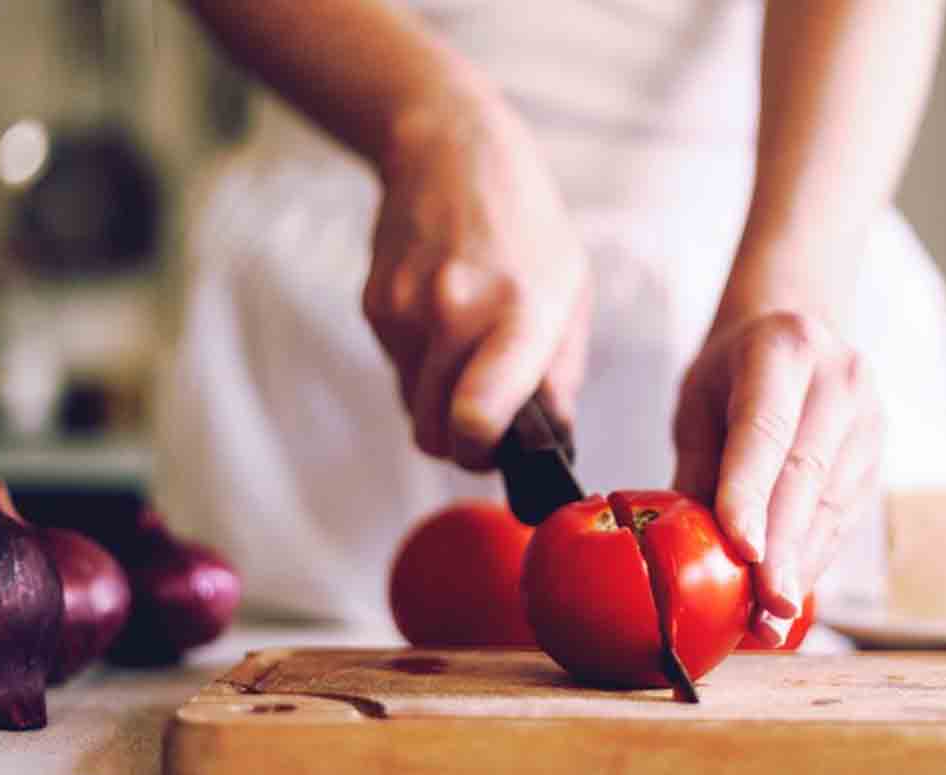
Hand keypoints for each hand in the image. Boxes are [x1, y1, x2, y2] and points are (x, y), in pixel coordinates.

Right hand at [362, 95, 590, 467]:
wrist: (449, 151)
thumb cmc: (524, 224)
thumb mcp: (570, 290)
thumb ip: (561, 374)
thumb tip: (551, 441)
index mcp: (517, 313)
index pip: (476, 418)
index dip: (480, 452)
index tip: (494, 446)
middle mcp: (453, 313)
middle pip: (433, 433)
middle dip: (459, 441)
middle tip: (486, 417)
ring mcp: (405, 310)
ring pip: (411, 407)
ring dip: (438, 401)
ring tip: (467, 349)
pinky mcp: (374, 306)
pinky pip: (396, 370)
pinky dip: (419, 365)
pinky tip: (441, 319)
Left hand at [672, 311, 882, 644]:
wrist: (795, 331)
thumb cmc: (733, 371)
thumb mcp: (698, 401)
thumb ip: (697, 467)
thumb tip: (684, 548)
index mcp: (783, 349)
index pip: (766, 430)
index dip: (752, 493)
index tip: (743, 550)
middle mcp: (840, 380)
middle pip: (807, 476)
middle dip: (783, 551)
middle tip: (762, 610)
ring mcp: (870, 419)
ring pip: (832, 506)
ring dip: (800, 568)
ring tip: (769, 621)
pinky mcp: (879, 457)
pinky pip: (845, 518)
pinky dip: (814, 560)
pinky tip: (789, 596)